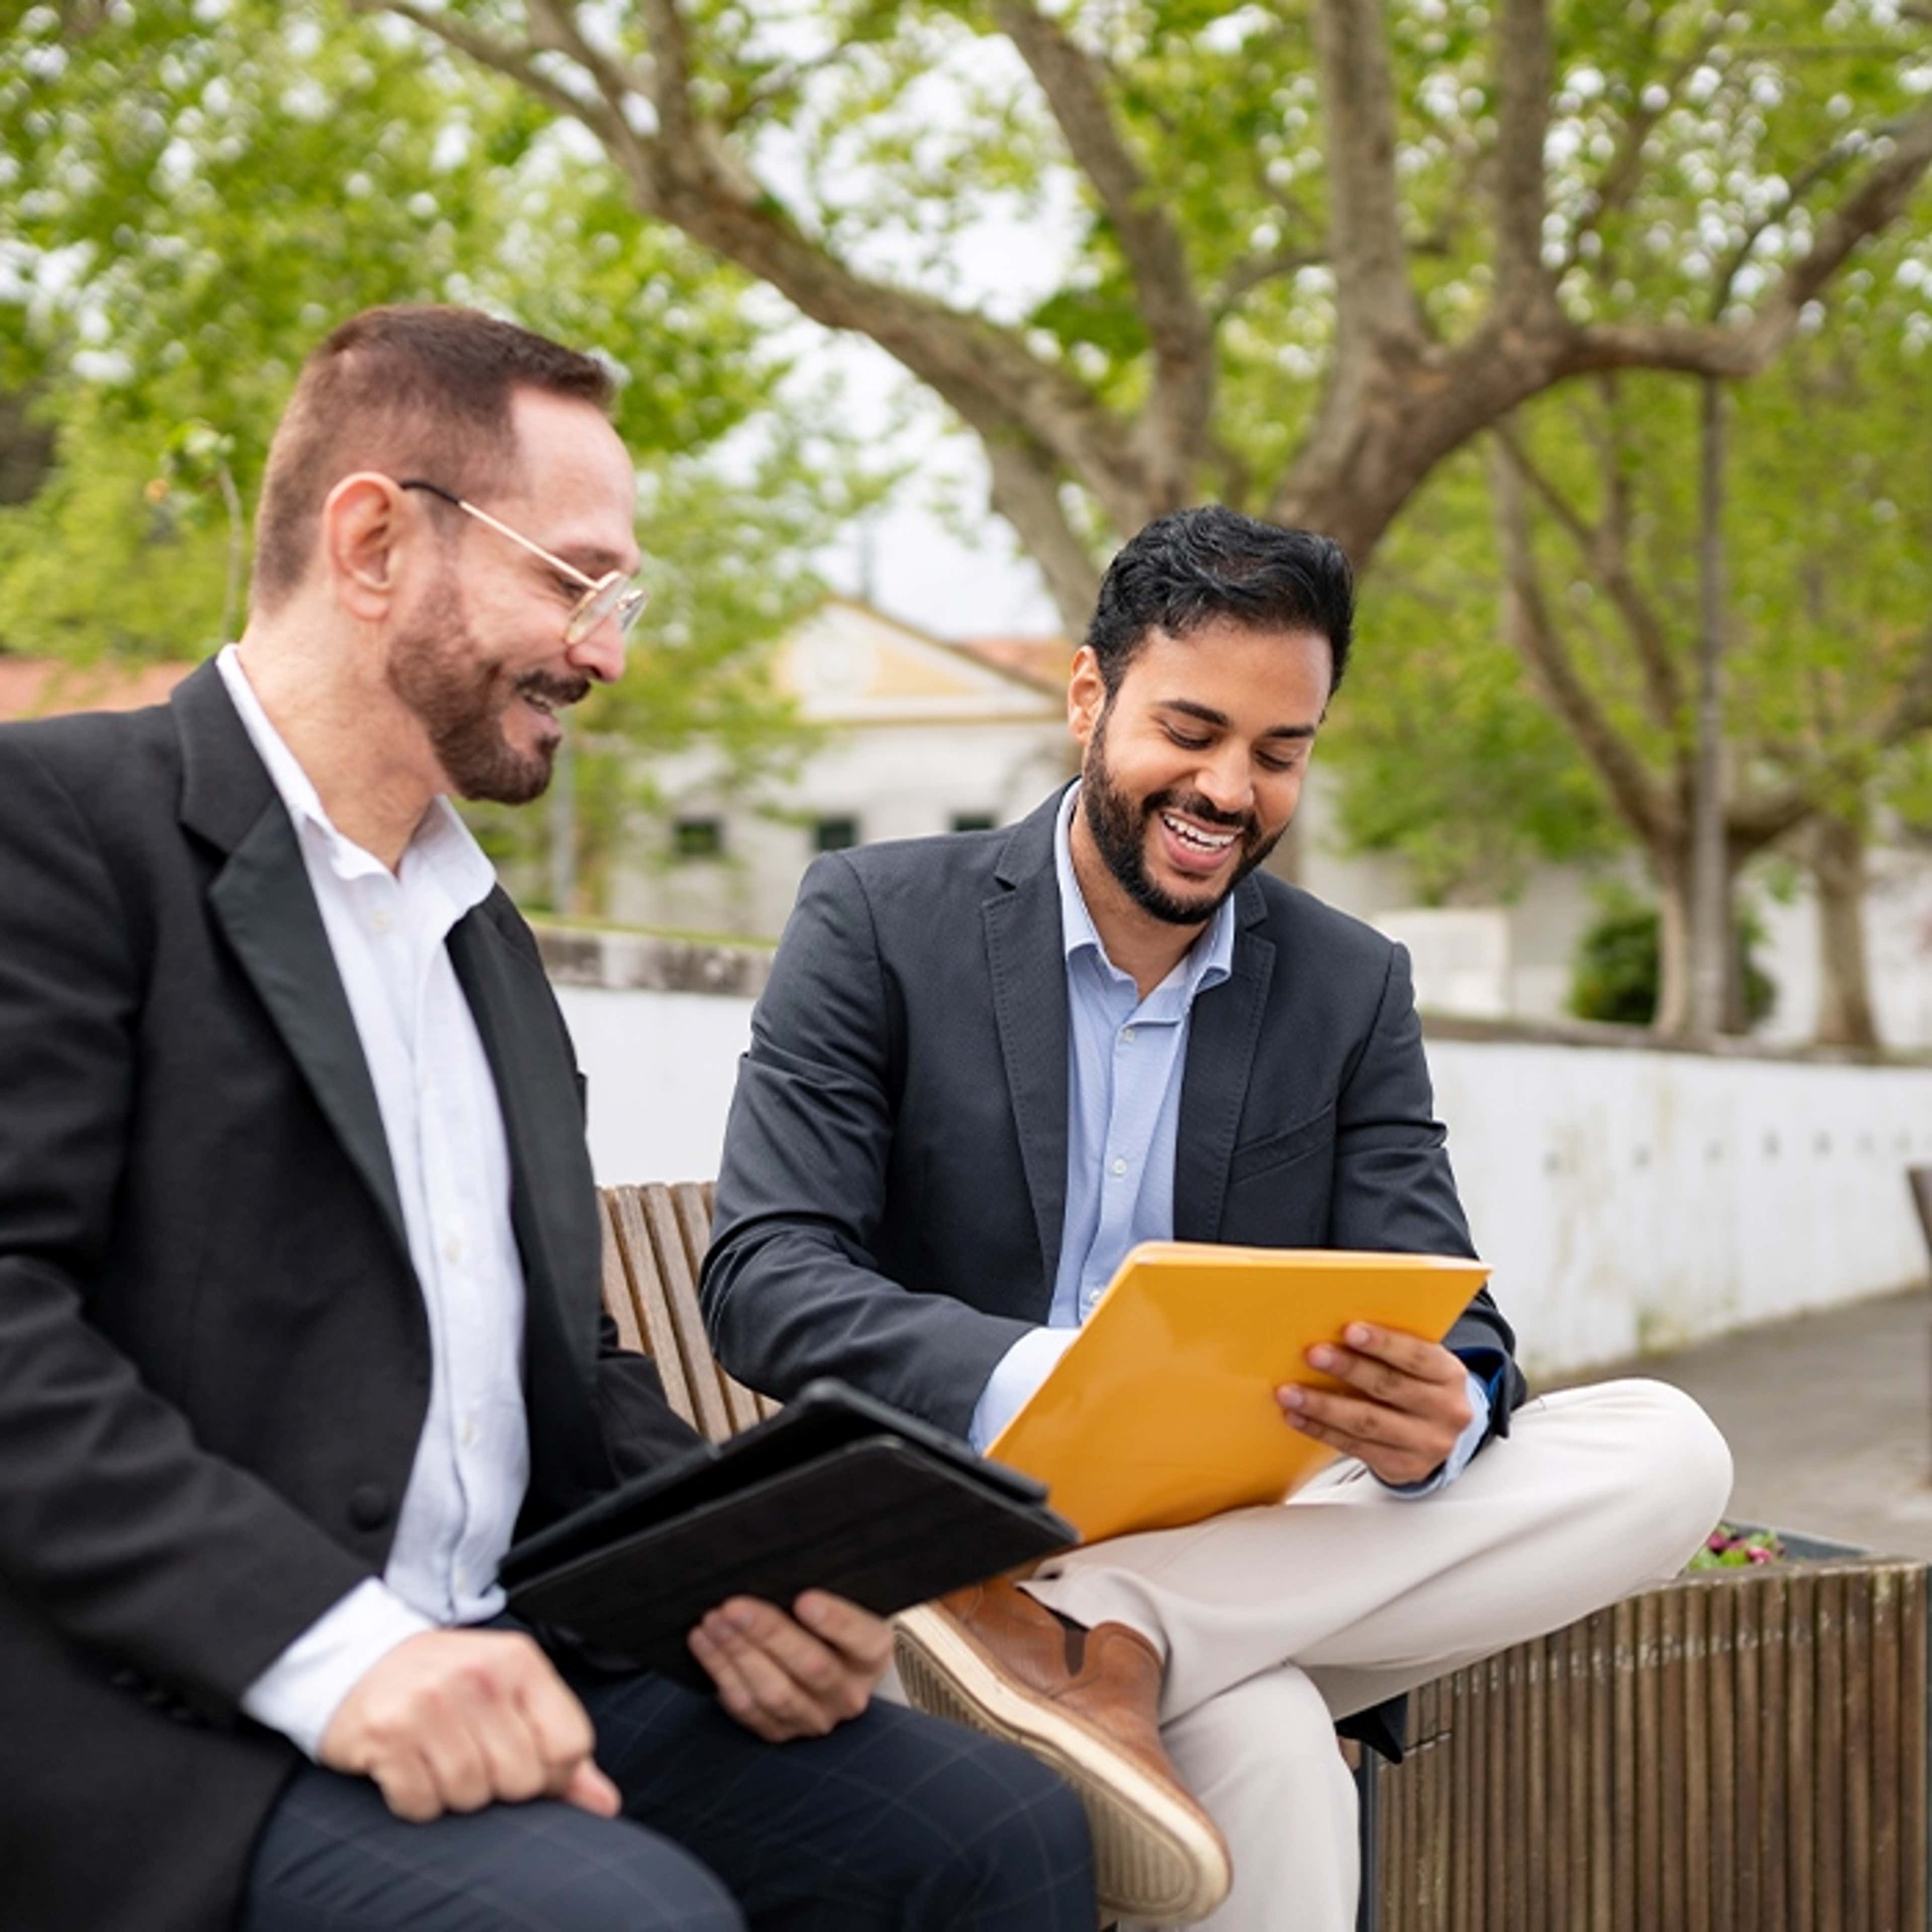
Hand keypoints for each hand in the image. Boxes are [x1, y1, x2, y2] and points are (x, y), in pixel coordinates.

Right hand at [318, 1628, 619, 1824]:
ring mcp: (431, 1702)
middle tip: (473, 1757)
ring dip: (455, 1794)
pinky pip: (421, 1804)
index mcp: (520, 1662)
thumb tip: (606, 1804)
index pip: (569, 1746)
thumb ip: (561, 1749)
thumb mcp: (512, 1696)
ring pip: (471, 1796)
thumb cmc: (448, 1684)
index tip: (526, 1763)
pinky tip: (410, 1768)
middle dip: (499, 1786)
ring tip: (439, 1758)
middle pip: (521, 1779)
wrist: (361, 1661)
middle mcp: (479, 1676)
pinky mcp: (388, 1733)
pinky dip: (417, 1800)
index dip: (552, 1774)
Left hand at [688, 1591, 892, 1741]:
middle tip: (735, 1607)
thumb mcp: (842, 1600)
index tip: (805, 1600)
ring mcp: (814, 1717)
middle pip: (811, 1666)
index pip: (863, 1640)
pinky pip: (747, 1708)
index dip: (835, 1621)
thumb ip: (825, 1586)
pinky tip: (704, 1642)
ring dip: (737, 1654)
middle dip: (768, 1634)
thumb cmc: (830, 1623)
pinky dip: (721, 1673)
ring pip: (774, 1691)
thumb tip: (780, 1564)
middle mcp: (848, 1692)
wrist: (829, 1664)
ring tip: (713, 1621)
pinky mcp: (781, 1731)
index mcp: (872, 1654)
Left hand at [1277, 1324, 1473, 1487]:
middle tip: (1312, 1355)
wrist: (1441, 1435)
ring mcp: (1426, 1444)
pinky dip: (1322, 1431)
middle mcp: (1445, 1411)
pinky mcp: (1403, 1467)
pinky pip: (1355, 1447)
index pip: (1416, 1356)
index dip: (1383, 1343)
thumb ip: (1391, 1348)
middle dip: (1348, 1369)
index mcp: (1449, 1375)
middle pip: (1389, 1387)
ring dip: (1324, 1406)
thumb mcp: (1420, 1364)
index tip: (1349, 1331)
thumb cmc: (1420, 1386)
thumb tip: (1333, 1326)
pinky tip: (1298, 1418)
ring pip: (1368, 1422)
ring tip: (1291, 1393)